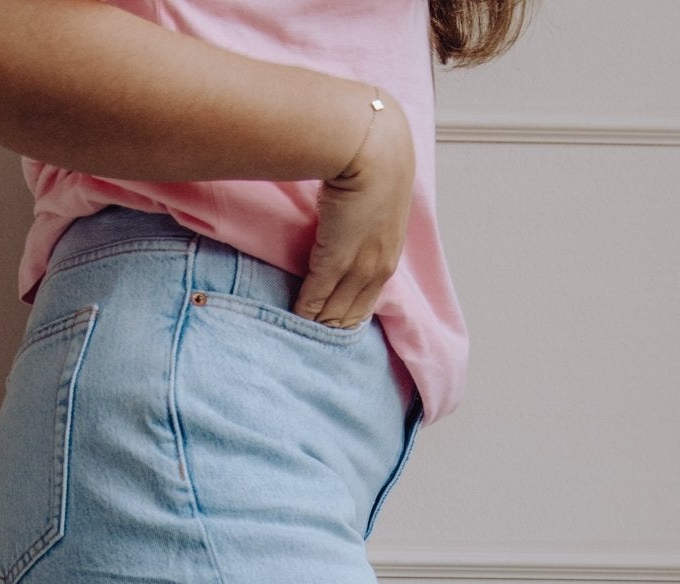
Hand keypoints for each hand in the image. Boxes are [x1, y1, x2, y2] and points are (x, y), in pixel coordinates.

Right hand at [292, 89, 414, 328]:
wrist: (371, 145)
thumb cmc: (374, 160)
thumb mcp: (379, 198)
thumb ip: (364, 217)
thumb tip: (348, 219)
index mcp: (388, 257)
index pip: (365, 304)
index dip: (346, 319)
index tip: (331, 328)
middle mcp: (375, 270)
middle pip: (350, 315)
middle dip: (331, 329)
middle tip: (311, 342)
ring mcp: (355, 268)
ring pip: (334, 313)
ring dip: (316, 325)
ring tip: (298, 335)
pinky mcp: (333, 261)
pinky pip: (315, 299)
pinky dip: (303, 312)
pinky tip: (292, 318)